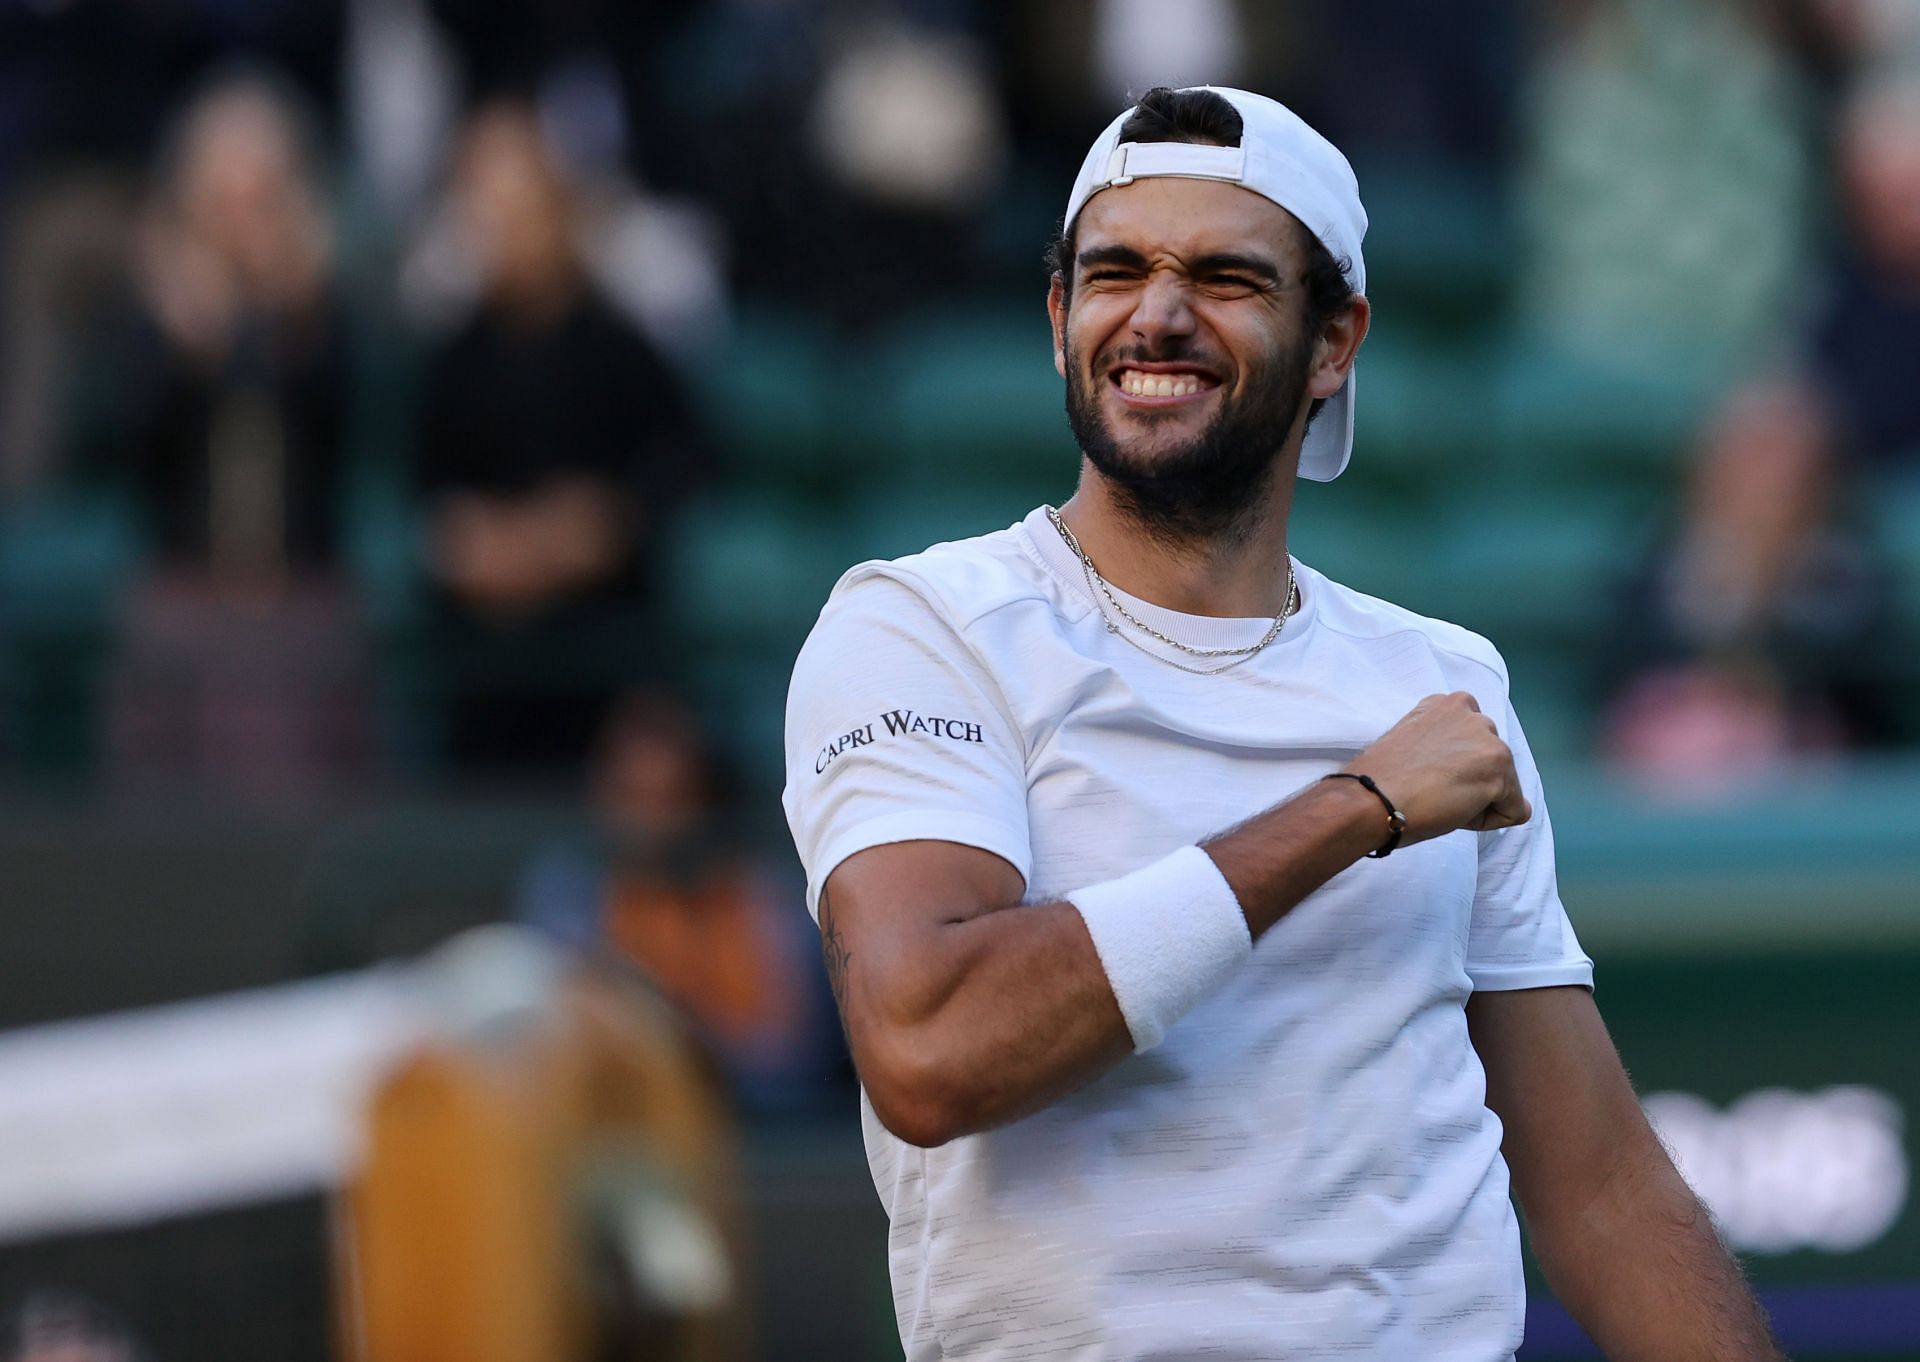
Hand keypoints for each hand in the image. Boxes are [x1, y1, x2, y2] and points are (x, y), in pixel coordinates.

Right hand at [1344, 692, 1529, 844]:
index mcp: (1448, 705)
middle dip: (1471, 784)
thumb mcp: (1414, 743)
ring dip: (1478, 802)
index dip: (1453, 770)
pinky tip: (1454, 811)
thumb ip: (1443, 746)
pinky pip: (1512, 811)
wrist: (1369, 799)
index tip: (1424, 776)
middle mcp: (1473, 714)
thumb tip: (1463, 773)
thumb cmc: (1380, 781)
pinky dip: (1488, 821)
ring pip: (1504, 787)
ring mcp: (1489, 740)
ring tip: (1440, 800)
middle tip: (1432, 791)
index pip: (1472, 746)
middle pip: (1492, 764)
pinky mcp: (1500, 769)